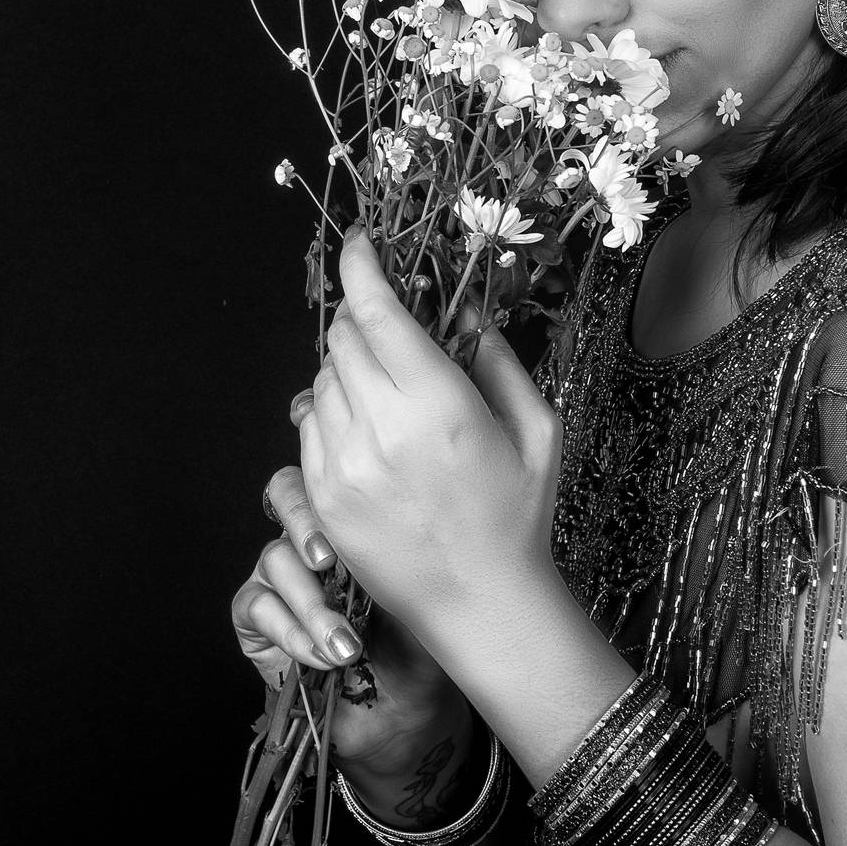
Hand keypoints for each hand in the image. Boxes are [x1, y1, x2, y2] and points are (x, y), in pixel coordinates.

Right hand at [231, 457, 461, 772]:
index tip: (354, 496)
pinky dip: (291, 633)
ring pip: (275, 559)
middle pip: (287, 493)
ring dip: (312, 605)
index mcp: (357, 517)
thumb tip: (412, 498)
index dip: (332, 473)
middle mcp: (314, 536)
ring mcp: (282, 575)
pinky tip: (324, 657)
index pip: (331, 468)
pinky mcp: (257, 619)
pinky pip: (257, 606)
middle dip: (306, 523)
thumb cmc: (427, 643)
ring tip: (348, 646)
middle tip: (328, 560)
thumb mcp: (432, 585)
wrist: (407, 710)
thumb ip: (412, 540)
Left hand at [295, 228, 563, 644]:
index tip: (362, 242)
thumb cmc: (520, 513)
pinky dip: (334, 411)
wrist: (481, 603)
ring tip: (391, 392)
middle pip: (342, 337)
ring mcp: (342, 466)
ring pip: (321, 379)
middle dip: (365, 319)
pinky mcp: (321, 497)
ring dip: (349, 367)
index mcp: (438, 406)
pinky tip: (372, 431)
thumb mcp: (536, 427)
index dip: (362, 266)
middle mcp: (380, 429)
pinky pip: (310, 426)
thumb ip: (499, 360)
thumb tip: (466, 309)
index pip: (376, 311)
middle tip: (396, 328)